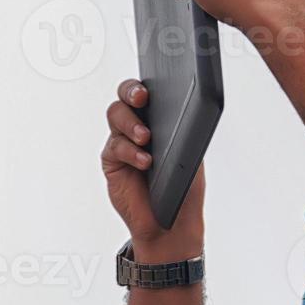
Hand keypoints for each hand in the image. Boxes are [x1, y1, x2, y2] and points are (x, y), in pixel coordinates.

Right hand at [101, 78, 204, 257]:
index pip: (150, 89)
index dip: (148, 82)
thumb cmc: (184, 187)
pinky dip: (131, 153)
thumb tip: (187, 108)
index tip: (154, 84)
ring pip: (116, 116)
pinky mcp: (112, 162)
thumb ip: (186, 131)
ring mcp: (123, 142)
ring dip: (131, 124)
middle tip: (143, 98)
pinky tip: (145, 162)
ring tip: (147, 138)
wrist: (171, 223)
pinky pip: (116, 147)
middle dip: (132, 92)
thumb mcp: (192, 155)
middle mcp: (138, 124)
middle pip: (125, 96)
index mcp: (160, 117)